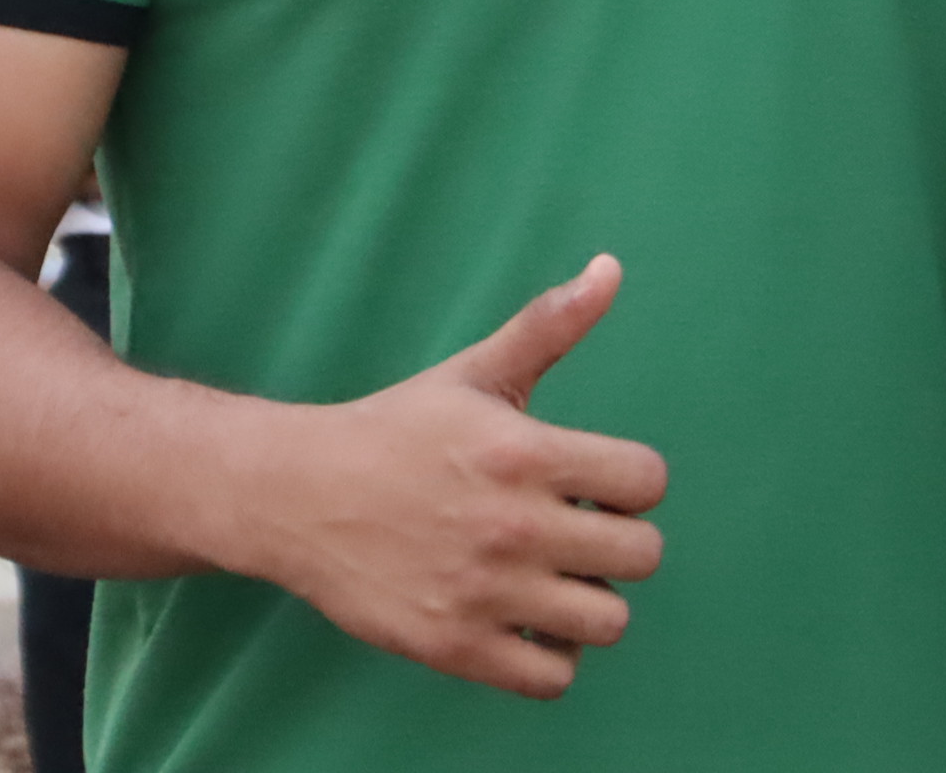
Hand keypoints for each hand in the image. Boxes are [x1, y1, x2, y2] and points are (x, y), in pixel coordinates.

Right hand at [237, 256, 668, 699]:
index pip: (648, 482)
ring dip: (591, 602)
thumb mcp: (476, 372)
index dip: (633, 482)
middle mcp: (513, 527)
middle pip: (642, 557)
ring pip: (607, 622)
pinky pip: (552, 678)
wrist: (297, 496)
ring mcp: (485, 594)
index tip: (598, 483)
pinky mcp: (455, 647)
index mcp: (525, 453)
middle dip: (621, 542)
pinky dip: (551, 656)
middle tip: (581, 532)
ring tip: (556, 578)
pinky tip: (525, 620)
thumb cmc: (397, 430)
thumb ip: (550, 326)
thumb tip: (611, 268)